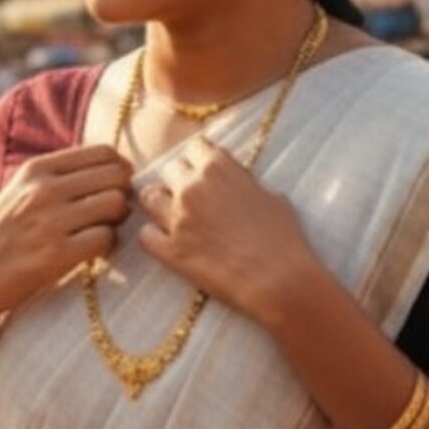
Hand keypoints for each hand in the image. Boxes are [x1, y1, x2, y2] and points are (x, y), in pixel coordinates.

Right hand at [0, 144, 132, 324]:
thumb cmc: (4, 233)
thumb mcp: (21, 190)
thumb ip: (59, 176)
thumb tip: (114, 167)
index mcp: (36, 168)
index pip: (104, 153)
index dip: (119, 171)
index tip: (112, 189)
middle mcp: (43, 189)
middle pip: (117, 176)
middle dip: (122, 194)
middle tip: (110, 213)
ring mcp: (50, 221)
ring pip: (116, 204)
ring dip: (116, 220)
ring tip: (99, 230)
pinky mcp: (57, 254)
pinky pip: (107, 238)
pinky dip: (106, 245)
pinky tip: (90, 251)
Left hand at [137, 137, 322, 324]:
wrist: (282, 281)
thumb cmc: (284, 239)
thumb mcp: (271, 196)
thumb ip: (243, 181)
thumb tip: (233, 179)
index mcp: (218, 168)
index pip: (194, 148)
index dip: (200, 161)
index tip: (205, 173)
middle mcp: (191, 187)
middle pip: (168, 170)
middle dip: (178, 182)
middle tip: (193, 199)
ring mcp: (176, 217)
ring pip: (148, 197)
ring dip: (160, 205)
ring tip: (176, 219)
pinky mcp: (169, 248)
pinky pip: (145, 234)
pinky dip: (154, 237)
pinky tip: (169, 243)